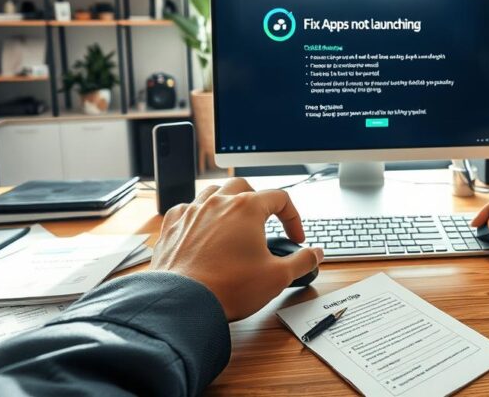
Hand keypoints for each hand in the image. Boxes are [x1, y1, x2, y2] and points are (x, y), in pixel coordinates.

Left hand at [151, 178, 324, 320]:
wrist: (183, 302)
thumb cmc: (229, 287)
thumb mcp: (277, 277)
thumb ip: (302, 261)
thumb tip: (315, 253)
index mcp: (247, 208)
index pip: (280, 198)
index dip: (293, 218)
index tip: (296, 238)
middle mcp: (219, 202)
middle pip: (245, 187)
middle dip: (259, 201)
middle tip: (265, 222)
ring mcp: (193, 211)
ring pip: (214, 192)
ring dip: (228, 202)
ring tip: (235, 222)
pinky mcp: (173, 226)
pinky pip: (187, 208)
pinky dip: (198, 215)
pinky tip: (202, 230)